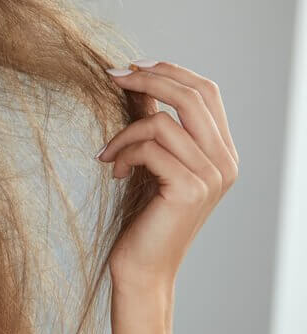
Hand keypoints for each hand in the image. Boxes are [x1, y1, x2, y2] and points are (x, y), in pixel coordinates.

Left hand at [96, 60, 238, 292]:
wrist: (143, 267)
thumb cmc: (144, 216)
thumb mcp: (152, 161)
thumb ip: (153, 123)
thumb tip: (137, 81)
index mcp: (222, 152)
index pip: (206, 92)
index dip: (169, 70)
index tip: (130, 66)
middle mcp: (225, 162)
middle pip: (191, 96)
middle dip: (147, 79)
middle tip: (111, 76)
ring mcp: (212, 176)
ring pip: (162, 122)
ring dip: (124, 132)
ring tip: (108, 154)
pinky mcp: (189, 189)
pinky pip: (149, 148)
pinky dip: (122, 153)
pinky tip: (113, 172)